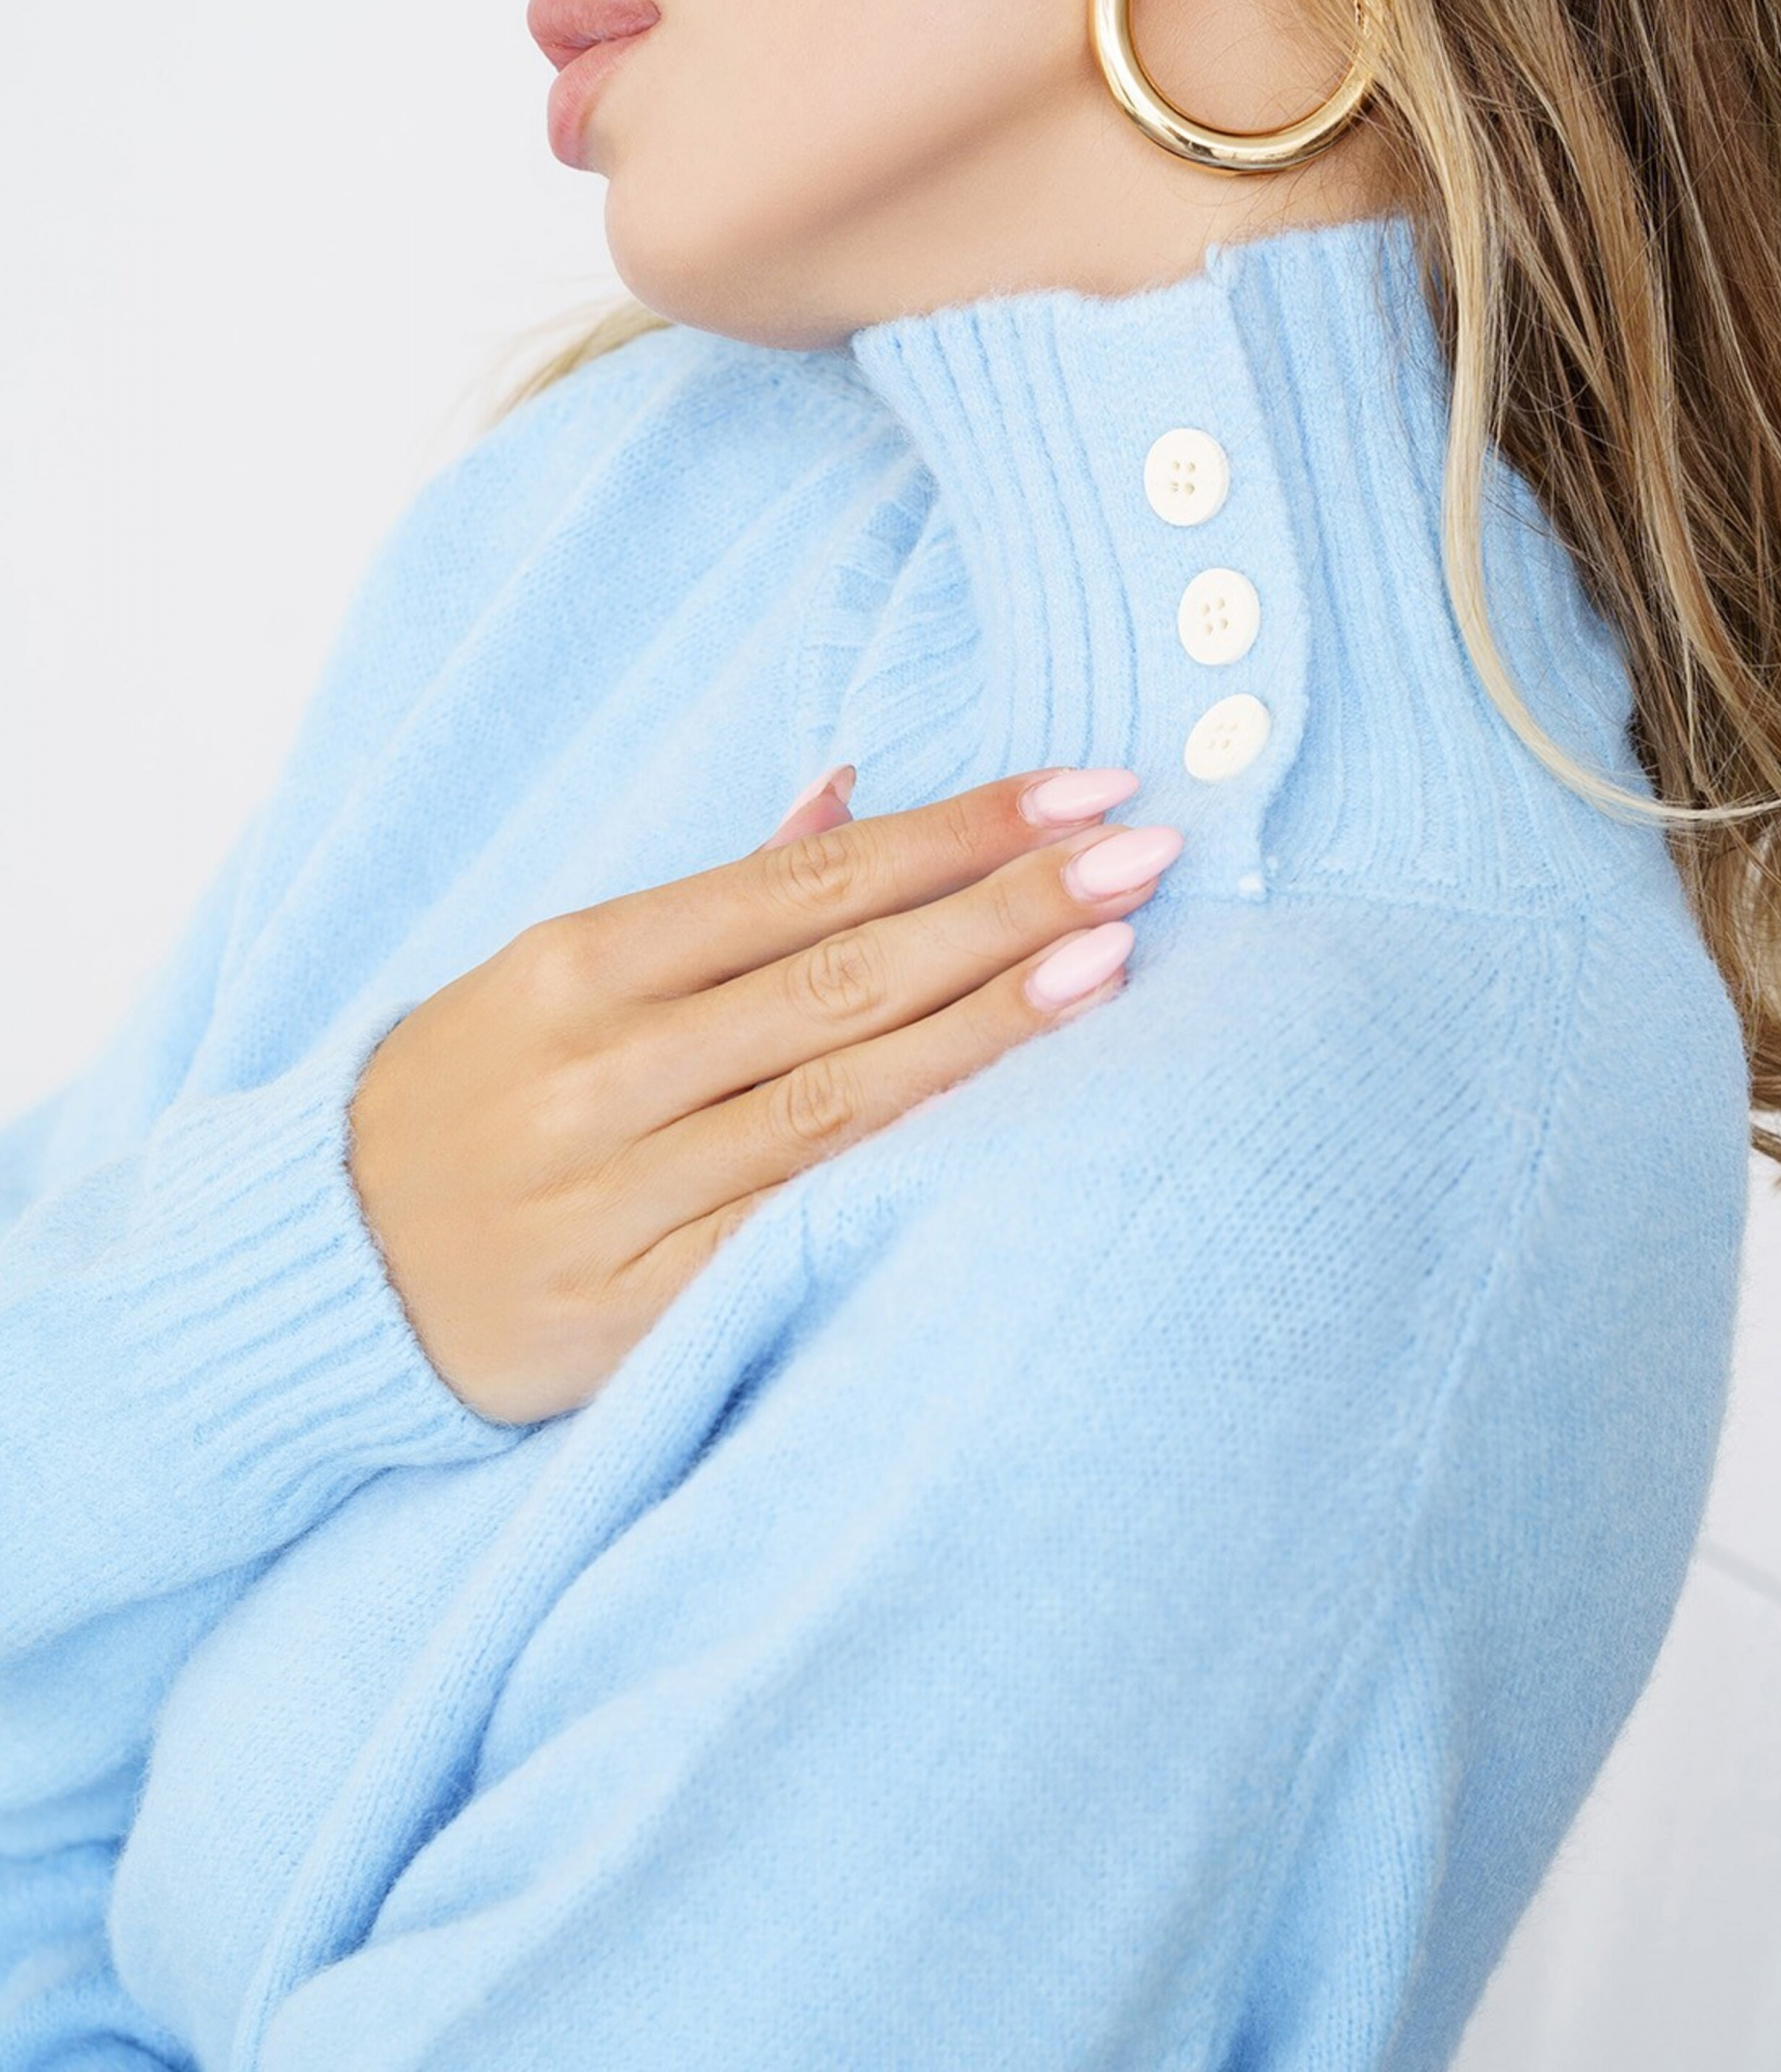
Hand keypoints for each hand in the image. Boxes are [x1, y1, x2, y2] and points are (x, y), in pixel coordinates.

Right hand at [345, 765, 1181, 1423]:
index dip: (957, 829)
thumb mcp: (556, 968)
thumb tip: (855, 786)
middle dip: (1007, 908)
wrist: (319, 1268)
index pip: (806, 878)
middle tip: (1145, 852)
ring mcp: (613, 1193)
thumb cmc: (471, 1094)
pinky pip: (791, 1230)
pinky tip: (1008, 1127)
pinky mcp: (627, 1312)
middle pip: (840, 975)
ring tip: (1116, 961)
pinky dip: (904, 1171)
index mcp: (580, 959)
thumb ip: (718, 889)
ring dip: (986, 1025)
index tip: (1085, 785)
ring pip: (834, 1098)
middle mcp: (600, 1065)